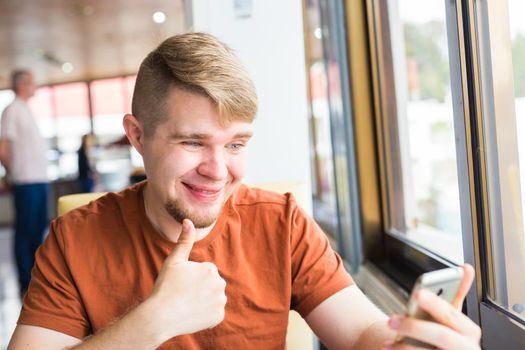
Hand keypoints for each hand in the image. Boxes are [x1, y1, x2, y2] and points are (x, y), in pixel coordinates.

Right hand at [148, 219, 226, 338]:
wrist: (161, 316)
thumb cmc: (165, 286)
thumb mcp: (174, 261)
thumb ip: (184, 240)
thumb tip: (188, 220)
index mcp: (211, 269)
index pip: (205, 272)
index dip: (191, 278)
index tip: (181, 284)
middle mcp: (220, 284)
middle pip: (211, 284)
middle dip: (200, 288)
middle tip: (183, 295)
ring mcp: (220, 302)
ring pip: (213, 298)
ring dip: (204, 301)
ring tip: (187, 304)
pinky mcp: (218, 317)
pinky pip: (213, 313)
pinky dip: (205, 314)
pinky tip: (192, 314)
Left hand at [382, 264, 480, 348]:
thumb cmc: (445, 334)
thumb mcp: (452, 316)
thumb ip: (457, 293)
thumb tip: (465, 267)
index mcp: (469, 331)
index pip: (452, 314)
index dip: (435, 303)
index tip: (418, 294)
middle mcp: (466, 349)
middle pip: (441, 335)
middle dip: (415, 327)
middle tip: (391, 320)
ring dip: (404, 346)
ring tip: (386, 342)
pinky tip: (388, 349)